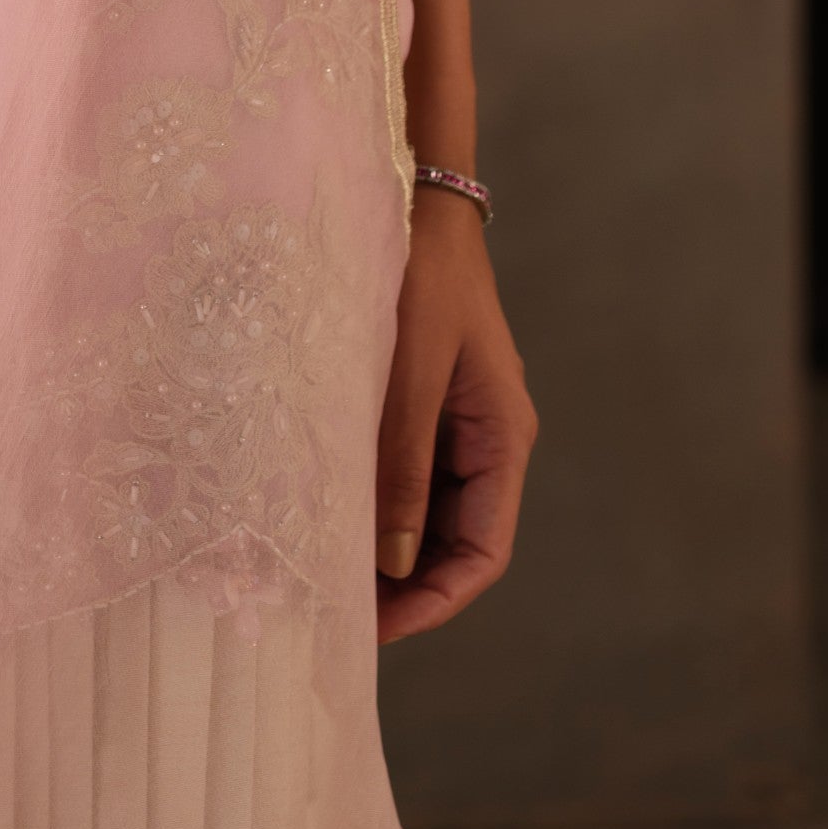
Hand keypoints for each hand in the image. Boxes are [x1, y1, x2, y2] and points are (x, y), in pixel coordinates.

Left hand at [373, 189, 535, 644]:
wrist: (416, 199)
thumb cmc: (420, 278)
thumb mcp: (408, 374)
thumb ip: (401, 465)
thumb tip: (394, 563)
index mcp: (501, 437)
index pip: (483, 551)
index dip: (437, 599)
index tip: (381, 629)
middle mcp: (485, 439)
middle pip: (455, 540)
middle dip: (406, 585)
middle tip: (339, 615)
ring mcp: (455, 421)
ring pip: (427, 511)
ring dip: (387, 547)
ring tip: (326, 577)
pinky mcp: (423, 401)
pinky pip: (406, 471)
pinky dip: (375, 501)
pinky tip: (329, 515)